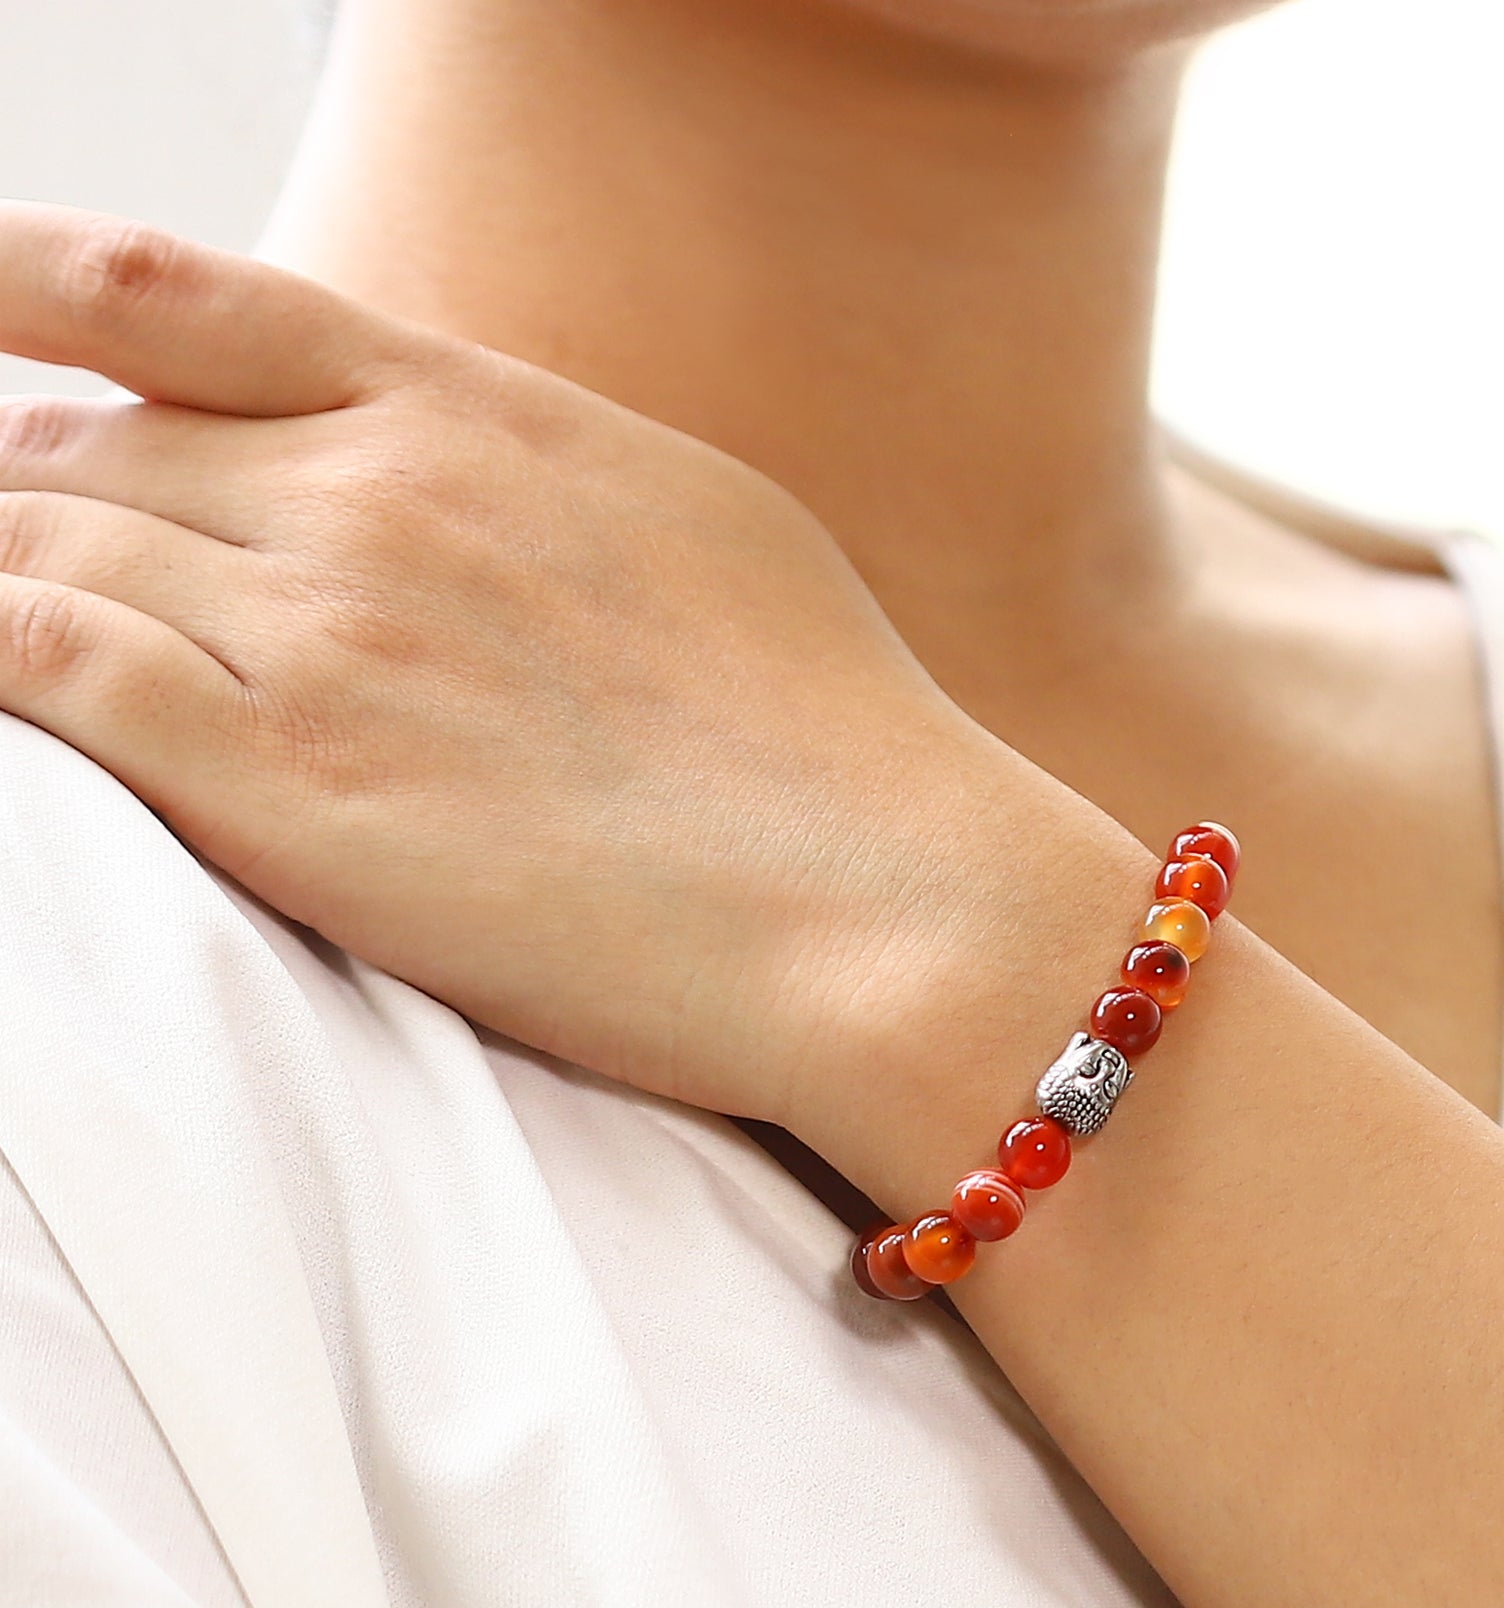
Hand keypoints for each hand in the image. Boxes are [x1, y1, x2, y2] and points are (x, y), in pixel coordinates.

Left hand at [0, 203, 1138, 1135]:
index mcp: (473, 416)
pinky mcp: (289, 790)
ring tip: (8, 641)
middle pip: (82, 452)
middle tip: (13, 565)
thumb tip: (443, 460)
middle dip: (16, 501)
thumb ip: (527, 471)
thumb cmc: (832, 734)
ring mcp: (326, 634)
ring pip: (35, 554)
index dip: (18, 285)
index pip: (169, 296)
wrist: (892, 903)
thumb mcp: (688, 525)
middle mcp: (373, 494)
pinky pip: (42, 676)